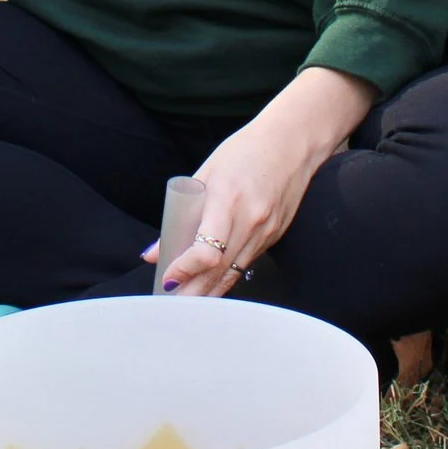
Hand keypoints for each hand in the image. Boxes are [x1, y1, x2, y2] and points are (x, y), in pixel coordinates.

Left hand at [150, 66, 374, 297]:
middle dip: (191, 293)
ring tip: (183, 305)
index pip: (206, 250)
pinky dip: (225, 279)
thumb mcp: (206, 174)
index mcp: (228, 199)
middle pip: (217, 271)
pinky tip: (209, 289)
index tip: (167, 279)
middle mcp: (250, 220)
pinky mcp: (273, 237)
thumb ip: (180, 214)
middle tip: (167, 304)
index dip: (184, 269)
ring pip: (232, 274)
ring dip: (207, 293)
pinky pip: (245, 265)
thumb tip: (154, 252)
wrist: (293, 143)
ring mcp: (265, 231)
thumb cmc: (246, 151)